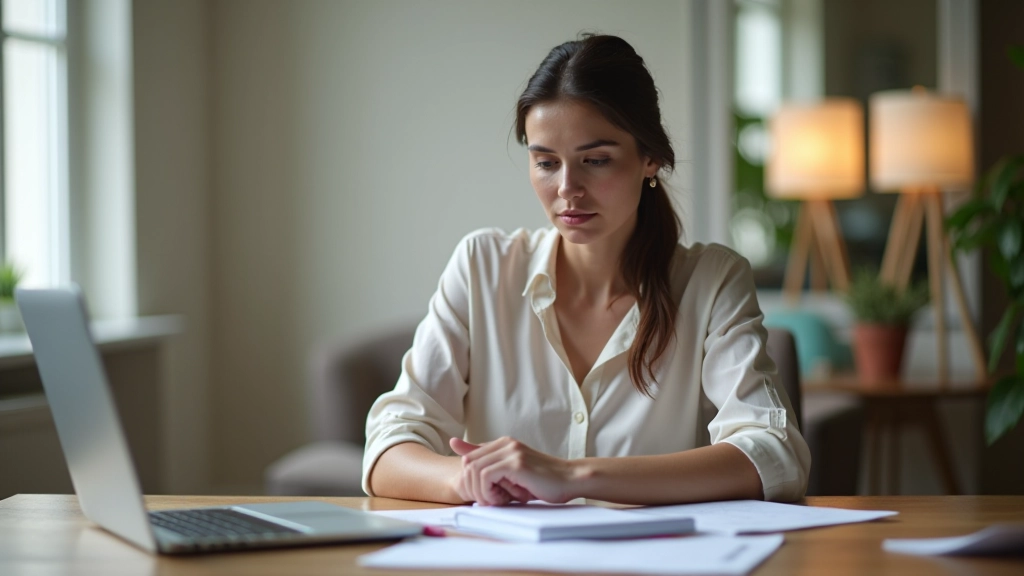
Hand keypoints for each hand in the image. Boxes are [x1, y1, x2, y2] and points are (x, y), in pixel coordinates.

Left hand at [449, 437, 577, 505]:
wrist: (569, 480)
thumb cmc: (542, 481)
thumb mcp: (511, 474)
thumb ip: (486, 463)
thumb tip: (454, 443)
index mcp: (502, 443)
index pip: (468, 458)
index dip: (471, 481)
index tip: (485, 495)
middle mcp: (505, 443)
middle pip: (467, 463)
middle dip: (473, 487)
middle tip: (490, 500)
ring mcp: (510, 451)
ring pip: (474, 470)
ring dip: (481, 491)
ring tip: (498, 500)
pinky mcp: (516, 462)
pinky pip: (486, 476)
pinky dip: (488, 491)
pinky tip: (503, 499)